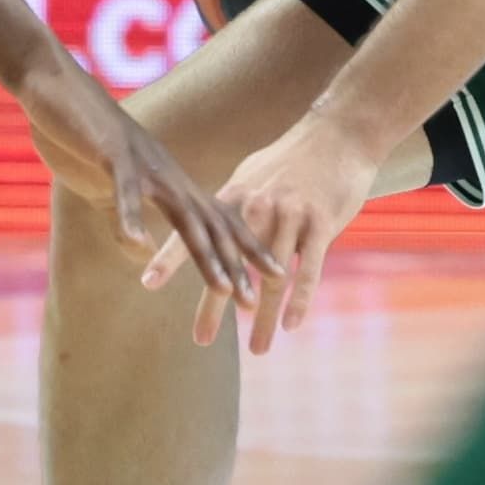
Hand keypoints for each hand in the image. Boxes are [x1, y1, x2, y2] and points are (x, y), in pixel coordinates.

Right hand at [18, 59, 266, 314]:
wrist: (59, 84)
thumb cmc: (85, 134)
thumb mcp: (111, 183)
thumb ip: (129, 215)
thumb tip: (141, 250)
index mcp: (171, 180)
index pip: (219, 219)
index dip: (248, 248)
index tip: (276, 276)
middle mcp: (167, 172)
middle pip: (211, 222)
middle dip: (237, 262)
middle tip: (256, 300)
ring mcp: (143, 163)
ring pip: (182, 213)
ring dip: (204, 253)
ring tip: (221, 289)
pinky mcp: (112, 153)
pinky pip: (126, 190)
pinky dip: (132, 219)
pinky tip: (137, 247)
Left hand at [152, 106, 391, 354]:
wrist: (338, 135)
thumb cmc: (292, 159)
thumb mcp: (251, 175)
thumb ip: (230, 205)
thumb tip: (204, 223)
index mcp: (234, 197)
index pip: (193, 231)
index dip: (171, 259)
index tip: (147, 283)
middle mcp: (257, 207)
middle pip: (230, 264)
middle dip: (215, 304)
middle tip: (200, 339)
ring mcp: (290, 216)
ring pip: (271, 276)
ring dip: (263, 316)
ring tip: (256, 349)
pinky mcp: (321, 224)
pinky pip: (308, 269)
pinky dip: (300, 299)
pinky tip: (292, 325)